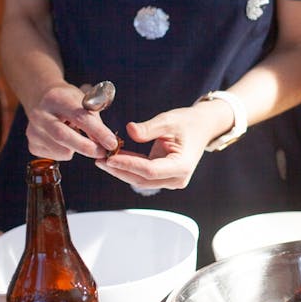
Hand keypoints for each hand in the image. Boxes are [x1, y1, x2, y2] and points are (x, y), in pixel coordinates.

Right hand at [25, 83, 118, 159]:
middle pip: (63, 135)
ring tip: (82, 140)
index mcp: (57, 98)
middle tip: (103, 153)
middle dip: (86, 147)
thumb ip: (95, 120)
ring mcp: (33, 130)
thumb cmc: (68, 100)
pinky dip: (67, 152)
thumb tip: (108, 144)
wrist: (41, 97)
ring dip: (77, 149)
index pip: (79, 117)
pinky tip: (66, 142)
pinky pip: (55, 155)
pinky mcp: (32, 144)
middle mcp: (40, 114)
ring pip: (60, 149)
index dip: (98, 132)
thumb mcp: (82, 101)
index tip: (112, 143)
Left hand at [94, 105, 209, 189]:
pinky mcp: (165, 178)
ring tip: (102, 158)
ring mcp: (171, 181)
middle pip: (142, 179)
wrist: (202, 127)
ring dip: (122, 170)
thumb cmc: (188, 122)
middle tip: (98, 159)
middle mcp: (177, 178)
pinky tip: (115, 158)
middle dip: (120, 170)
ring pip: (141, 180)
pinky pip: (143, 176)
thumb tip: (129, 130)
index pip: (149, 170)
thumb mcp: (169, 120)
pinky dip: (129, 167)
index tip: (109, 158)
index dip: (128, 165)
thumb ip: (149, 128)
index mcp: (182, 166)